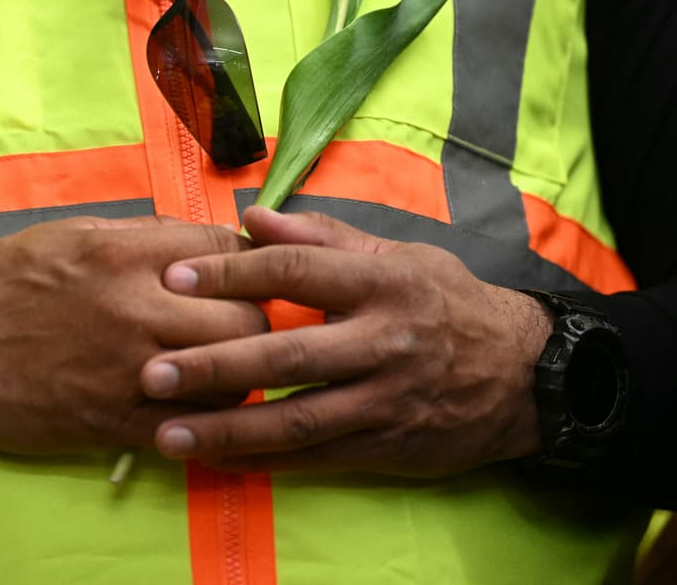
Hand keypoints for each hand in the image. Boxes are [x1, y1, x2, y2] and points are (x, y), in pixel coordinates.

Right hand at [0, 216, 268, 453]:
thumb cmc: (4, 284)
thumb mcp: (71, 234)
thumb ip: (143, 236)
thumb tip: (206, 239)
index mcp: (125, 254)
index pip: (229, 253)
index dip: (247, 264)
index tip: (244, 275)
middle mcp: (137, 309)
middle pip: (246, 318)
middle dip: (253, 320)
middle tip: (239, 325)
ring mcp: (129, 371)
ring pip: (230, 377)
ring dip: (236, 373)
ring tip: (220, 367)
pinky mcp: (114, 422)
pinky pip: (190, 425)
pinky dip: (204, 417)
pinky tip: (195, 406)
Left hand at [138, 207, 552, 475]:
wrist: (524, 375)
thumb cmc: (447, 303)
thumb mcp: (399, 255)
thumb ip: (323, 236)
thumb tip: (253, 215)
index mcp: (381, 281)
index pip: (296, 270)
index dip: (232, 274)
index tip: (174, 276)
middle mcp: (383, 341)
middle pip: (288, 354)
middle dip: (215, 364)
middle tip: (152, 372)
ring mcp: (385, 400)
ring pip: (298, 419)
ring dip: (229, 429)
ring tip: (167, 434)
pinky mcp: (388, 446)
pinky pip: (317, 457)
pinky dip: (264, 461)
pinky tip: (216, 459)